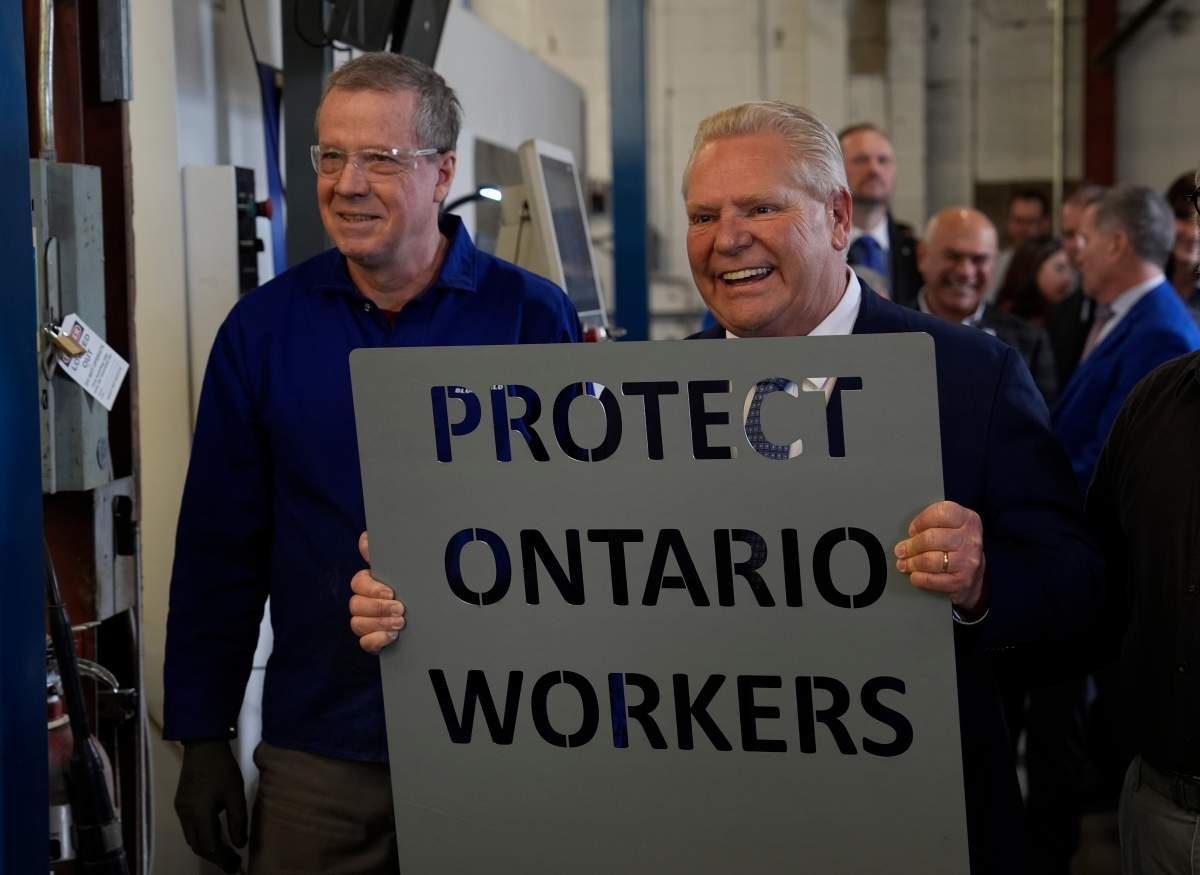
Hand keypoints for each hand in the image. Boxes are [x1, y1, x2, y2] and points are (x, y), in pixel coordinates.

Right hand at [174, 739, 246, 873]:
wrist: (203, 745)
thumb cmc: (222, 767)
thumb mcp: (235, 793)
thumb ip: (238, 820)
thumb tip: (240, 844)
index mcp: (198, 813)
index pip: (209, 846)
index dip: (223, 859)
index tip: (236, 866)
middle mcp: (185, 814)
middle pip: (197, 846)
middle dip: (215, 857)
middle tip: (232, 863)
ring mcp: (180, 809)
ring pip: (192, 838)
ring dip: (207, 848)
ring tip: (226, 853)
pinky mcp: (181, 803)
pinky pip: (189, 828)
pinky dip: (202, 836)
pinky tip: (215, 836)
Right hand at [349, 531, 406, 652]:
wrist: (429, 616)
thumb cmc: (412, 586)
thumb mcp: (404, 568)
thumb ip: (386, 553)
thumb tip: (367, 538)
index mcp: (370, 582)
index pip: (359, 582)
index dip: (371, 587)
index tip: (390, 591)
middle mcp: (364, 601)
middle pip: (355, 604)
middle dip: (378, 607)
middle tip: (399, 608)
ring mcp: (366, 621)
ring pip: (357, 623)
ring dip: (379, 623)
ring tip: (400, 622)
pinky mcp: (372, 639)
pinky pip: (364, 643)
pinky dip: (377, 639)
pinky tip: (392, 636)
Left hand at [893, 500, 986, 615]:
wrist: (975, 576)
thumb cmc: (958, 547)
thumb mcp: (952, 527)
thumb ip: (934, 524)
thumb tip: (909, 535)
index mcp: (968, 519)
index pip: (939, 513)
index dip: (920, 521)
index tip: (912, 530)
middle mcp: (970, 539)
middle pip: (931, 538)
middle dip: (910, 545)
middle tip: (901, 550)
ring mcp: (968, 561)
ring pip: (929, 560)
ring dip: (911, 563)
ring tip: (904, 563)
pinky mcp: (962, 581)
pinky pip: (932, 579)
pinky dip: (918, 578)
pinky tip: (914, 576)